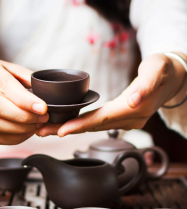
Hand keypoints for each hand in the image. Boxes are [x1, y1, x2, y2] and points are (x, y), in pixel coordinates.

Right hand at [0, 52, 48, 144]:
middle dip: (25, 116)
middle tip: (43, 118)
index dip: (25, 100)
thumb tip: (46, 91)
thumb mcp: (7, 66)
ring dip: (20, 129)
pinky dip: (13, 139)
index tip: (43, 108)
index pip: (5, 87)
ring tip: (36, 125)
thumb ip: (26, 76)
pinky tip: (26, 133)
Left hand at [37, 53, 185, 136]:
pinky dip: (80, 125)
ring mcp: (125, 122)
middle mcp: (128, 120)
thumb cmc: (164, 70)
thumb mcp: (158, 70)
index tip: (60, 131)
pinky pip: (98, 123)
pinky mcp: (121, 118)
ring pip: (93, 127)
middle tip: (41, 131)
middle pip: (92, 127)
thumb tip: (133, 100)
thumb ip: (147, 85)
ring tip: (47, 129)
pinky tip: (67, 124)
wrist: (173, 79)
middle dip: (66, 130)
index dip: (80, 125)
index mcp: (134, 109)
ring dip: (70, 129)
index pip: (101, 119)